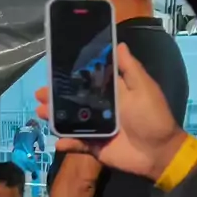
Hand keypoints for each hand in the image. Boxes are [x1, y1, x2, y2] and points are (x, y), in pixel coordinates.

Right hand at [36, 43, 185, 181]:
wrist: (158, 152)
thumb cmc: (152, 117)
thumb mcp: (143, 88)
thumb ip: (130, 68)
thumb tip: (119, 44)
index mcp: (111, 93)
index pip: (86, 81)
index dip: (69, 77)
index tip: (52, 72)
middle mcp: (100, 109)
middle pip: (72, 101)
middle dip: (54, 97)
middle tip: (39, 95)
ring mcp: (96, 129)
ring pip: (70, 121)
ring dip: (54, 117)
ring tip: (41, 112)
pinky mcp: (94, 147)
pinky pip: (77, 144)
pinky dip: (66, 143)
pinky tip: (57, 141)